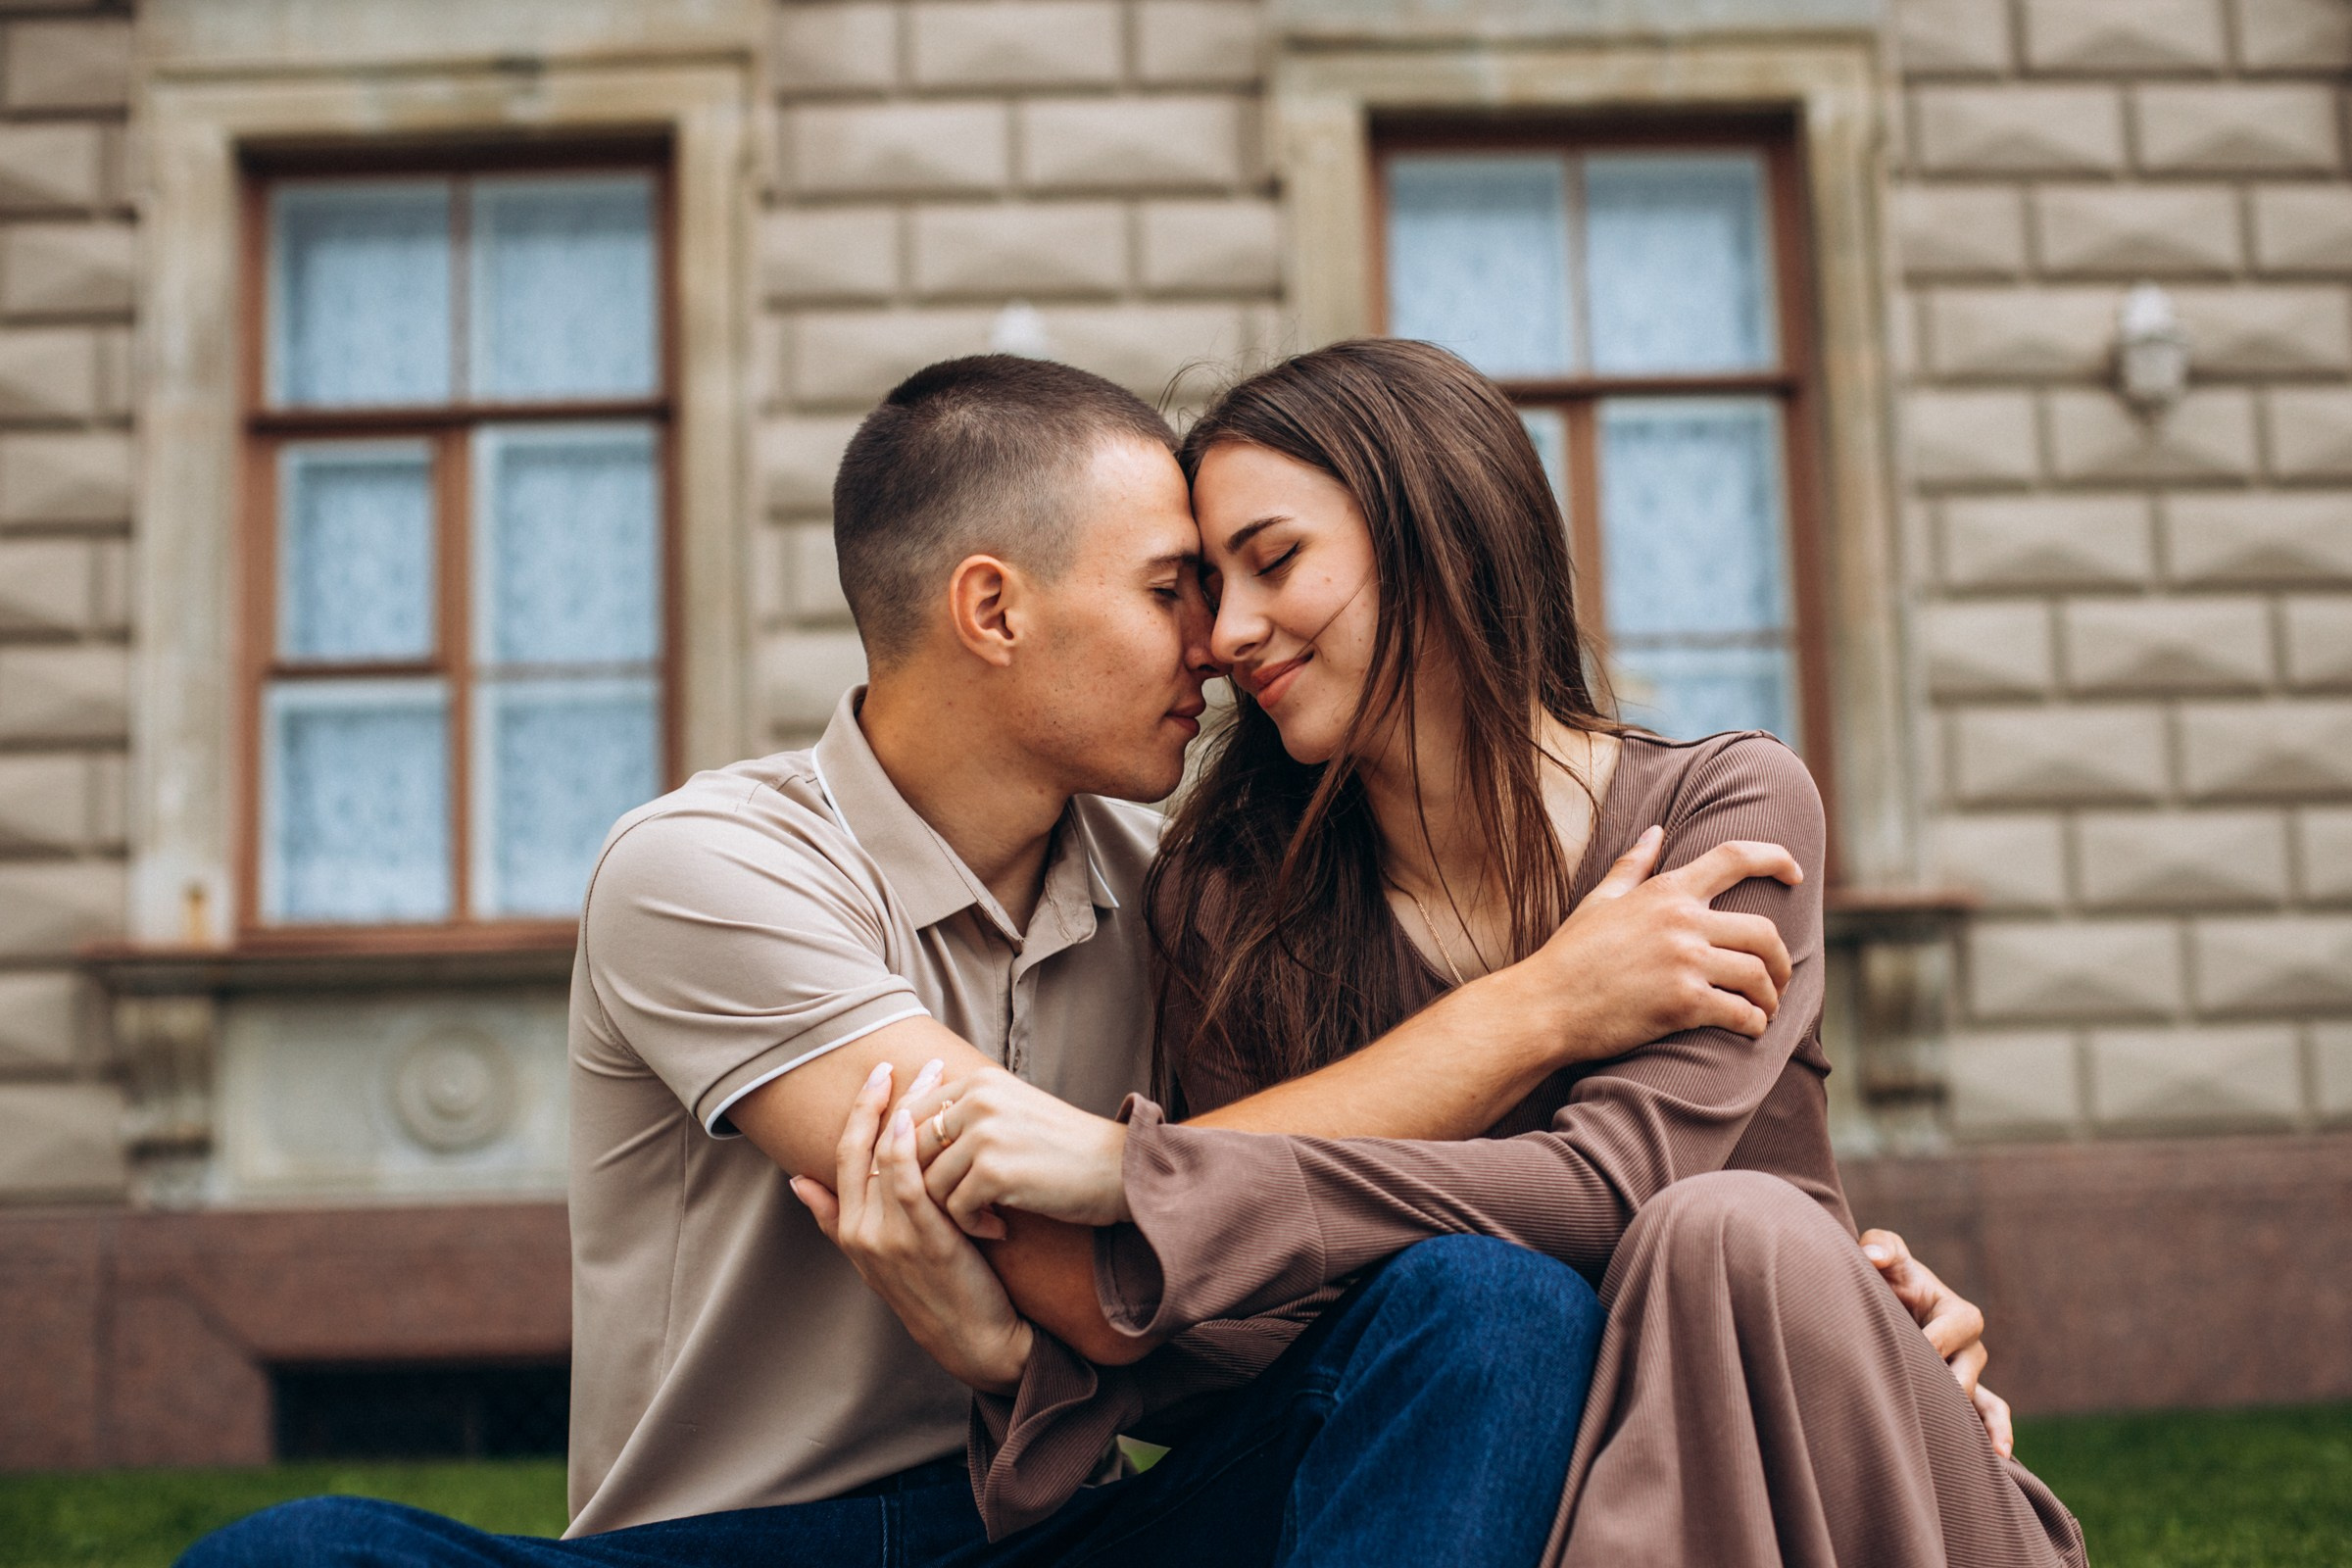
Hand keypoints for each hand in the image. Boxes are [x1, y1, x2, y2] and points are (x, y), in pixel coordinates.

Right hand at [791, 1058, 1033, 1395]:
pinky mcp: (924, 1240)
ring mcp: (889, 1237)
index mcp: (848, 1231)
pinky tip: (916, 1119)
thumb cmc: (932, 1291)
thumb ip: (835, 1217)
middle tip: (898, 1062)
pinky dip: (906, 1148)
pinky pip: (908, 1183)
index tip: (877, 1075)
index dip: (857, 1111)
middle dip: (877, 1100)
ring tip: (930, 1075)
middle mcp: (861, 1232)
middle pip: (859, 1149)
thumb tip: (797, 1180)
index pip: (842, 1155)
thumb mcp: (875, 1258)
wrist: (972, 1340)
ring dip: (906, 1109)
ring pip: (885, 1157)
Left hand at [914, 1065, 1130, 1236]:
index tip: (925, 1181)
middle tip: (952, 1206)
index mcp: (980, 1082)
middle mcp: (978, 1100)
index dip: (909, 1154)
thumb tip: (910, 1134)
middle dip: (925, 1185)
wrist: (1120, 1169)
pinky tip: (999, 1228)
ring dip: (950, 1211)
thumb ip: (968, 1114)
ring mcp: (985, 1134)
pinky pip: (954, 1208)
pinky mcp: (994, 1171)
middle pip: (912, 1149)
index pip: (913, 1114)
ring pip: (928, 1183)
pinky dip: (972, 1226)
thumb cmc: (1066, 1148)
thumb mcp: (1014, 1112)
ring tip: (982, 1219)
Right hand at [1513, 827, 1800, 1065]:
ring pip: (1758, 974)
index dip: (1775, 858)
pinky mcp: (1683, 1004)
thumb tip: (1657, 829)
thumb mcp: (1600, 900)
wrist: (1545, 1005)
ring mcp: (1685, 962)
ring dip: (1771, 995)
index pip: (1735, 858)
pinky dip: (1754, 1023)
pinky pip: (1741, 1012)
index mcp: (1666, 892)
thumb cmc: (1569, 955)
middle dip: (1781, 958)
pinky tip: (1749, 1028)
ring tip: (1765, 1008)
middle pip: (1763, 930)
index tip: (1795, 873)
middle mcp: (1682, 922)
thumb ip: (1634, 865)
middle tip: (1779, 977)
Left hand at [1862, 1228, 2012, 1457]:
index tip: (1918, 1351)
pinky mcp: (1964, 1394)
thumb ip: (1880, 1247)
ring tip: (1991, 1451)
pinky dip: (1997, 1433)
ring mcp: (1969, 1372)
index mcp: (1956, 1311)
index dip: (1936, 1340)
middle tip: (1933, 1401)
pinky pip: (1990, 1414)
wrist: (1887, 1301)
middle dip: (1951, 1383)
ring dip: (1986, 1423)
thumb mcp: (1885, 1254)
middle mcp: (1969, 1344)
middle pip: (1967, 1369)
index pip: (1953, 1327)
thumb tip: (1871, 1255)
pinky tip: (1999, 1460)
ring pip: (1983, 1398)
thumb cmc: (1888, 1275)